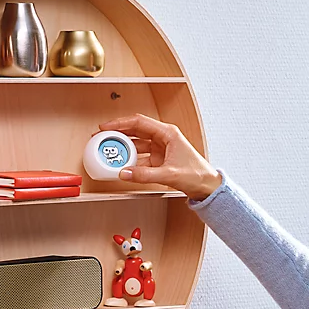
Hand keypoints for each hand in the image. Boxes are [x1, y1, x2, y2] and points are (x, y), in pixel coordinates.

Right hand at [97, 113, 221, 200]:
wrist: (207, 186)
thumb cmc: (197, 174)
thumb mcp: (169, 174)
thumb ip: (145, 175)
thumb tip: (125, 173)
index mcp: (168, 133)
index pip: (139, 122)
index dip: (120, 123)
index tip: (106, 127)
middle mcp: (163, 138)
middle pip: (135, 130)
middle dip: (118, 133)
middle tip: (102, 136)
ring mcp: (160, 148)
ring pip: (136, 143)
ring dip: (123, 147)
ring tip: (109, 150)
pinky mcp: (159, 159)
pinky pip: (140, 157)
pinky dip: (130, 160)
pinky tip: (122, 164)